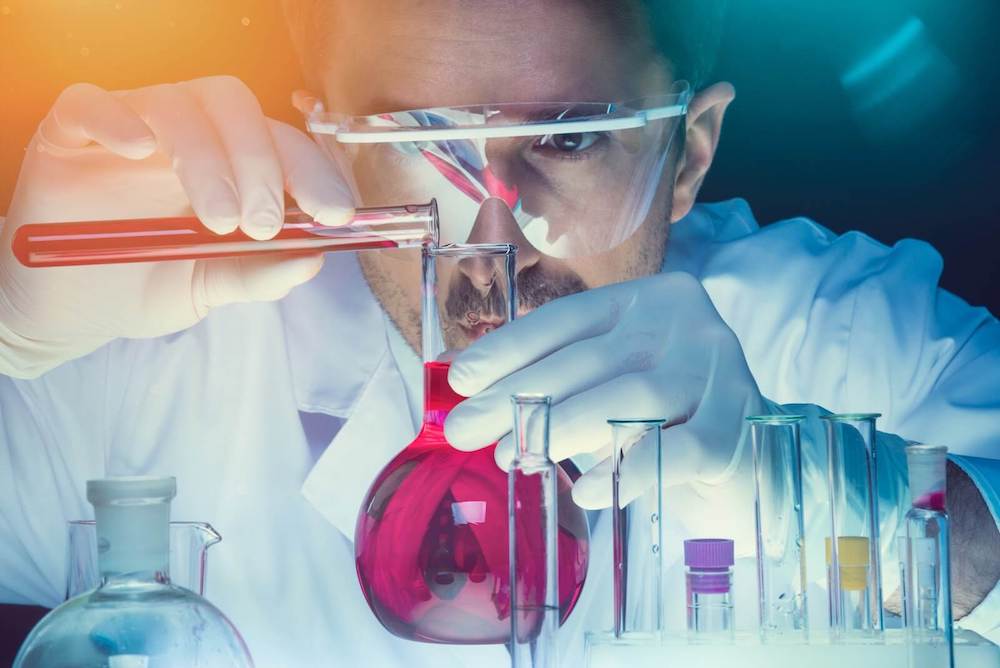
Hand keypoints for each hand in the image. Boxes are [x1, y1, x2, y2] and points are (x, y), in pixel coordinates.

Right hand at [0, 77, 350, 377]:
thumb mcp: (211, 287)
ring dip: (206, 157)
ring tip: (217, 221)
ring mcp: (127, 128)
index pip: (279, 142)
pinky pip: (90, 103)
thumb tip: (314, 259)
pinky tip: (135, 153)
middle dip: (261, 164)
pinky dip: (117, 120)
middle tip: (260, 225)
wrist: (69, 313)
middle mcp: (184, 135)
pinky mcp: (68, 134)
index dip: (314, 171)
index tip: (336, 214)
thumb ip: (259, 273)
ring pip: (175, 103)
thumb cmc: (146, 285)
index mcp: (228, 162)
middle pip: (233, 106)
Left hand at [444, 271, 766, 509]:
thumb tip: (469, 394)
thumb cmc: (662, 416)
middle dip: (518, 397)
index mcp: (647, 299)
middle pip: (590, 359)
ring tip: (512, 456)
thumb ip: (557, 378)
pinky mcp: (737, 426)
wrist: (750, 458)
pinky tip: (585, 491)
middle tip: (466, 432)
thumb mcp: (609, 380)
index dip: (508, 349)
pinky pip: (679, 448)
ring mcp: (718, 370)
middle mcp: (685, 322)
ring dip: (563, 428)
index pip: (567, 320)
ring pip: (631, 395)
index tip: (460, 381)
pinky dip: (627, 469)